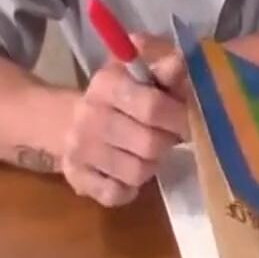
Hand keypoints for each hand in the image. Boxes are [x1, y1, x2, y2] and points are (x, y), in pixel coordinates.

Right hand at [60, 40, 188, 206]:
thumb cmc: (122, 97)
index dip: (179, 117)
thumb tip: (180, 62)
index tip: (189, 120)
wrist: (68, 123)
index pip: (153, 106)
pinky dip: (129, 188)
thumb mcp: (143, 75)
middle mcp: (87, 117)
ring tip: (148, 152)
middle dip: (168, 141)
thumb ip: (165, 70)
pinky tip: (128, 172)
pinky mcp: (76, 180)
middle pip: (149, 143)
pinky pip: (117, 195)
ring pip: (137, 172)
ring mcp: (79, 151)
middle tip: (171, 136)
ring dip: (152, 164)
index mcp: (106, 84)